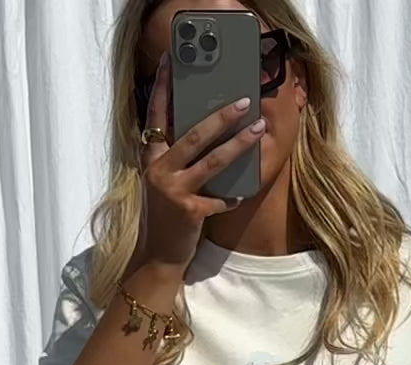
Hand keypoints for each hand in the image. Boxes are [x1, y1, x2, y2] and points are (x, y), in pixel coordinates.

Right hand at [138, 54, 265, 271]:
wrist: (156, 258)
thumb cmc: (165, 219)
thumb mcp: (164, 184)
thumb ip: (176, 159)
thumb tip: (205, 133)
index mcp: (152, 159)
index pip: (156, 115)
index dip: (163, 87)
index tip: (171, 60)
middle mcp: (159, 171)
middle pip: (194, 135)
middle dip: (221, 116)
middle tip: (244, 100)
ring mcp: (173, 191)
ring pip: (212, 161)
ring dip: (239, 144)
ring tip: (258, 128)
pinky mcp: (188, 212)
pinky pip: (218, 200)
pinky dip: (231, 198)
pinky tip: (242, 196)